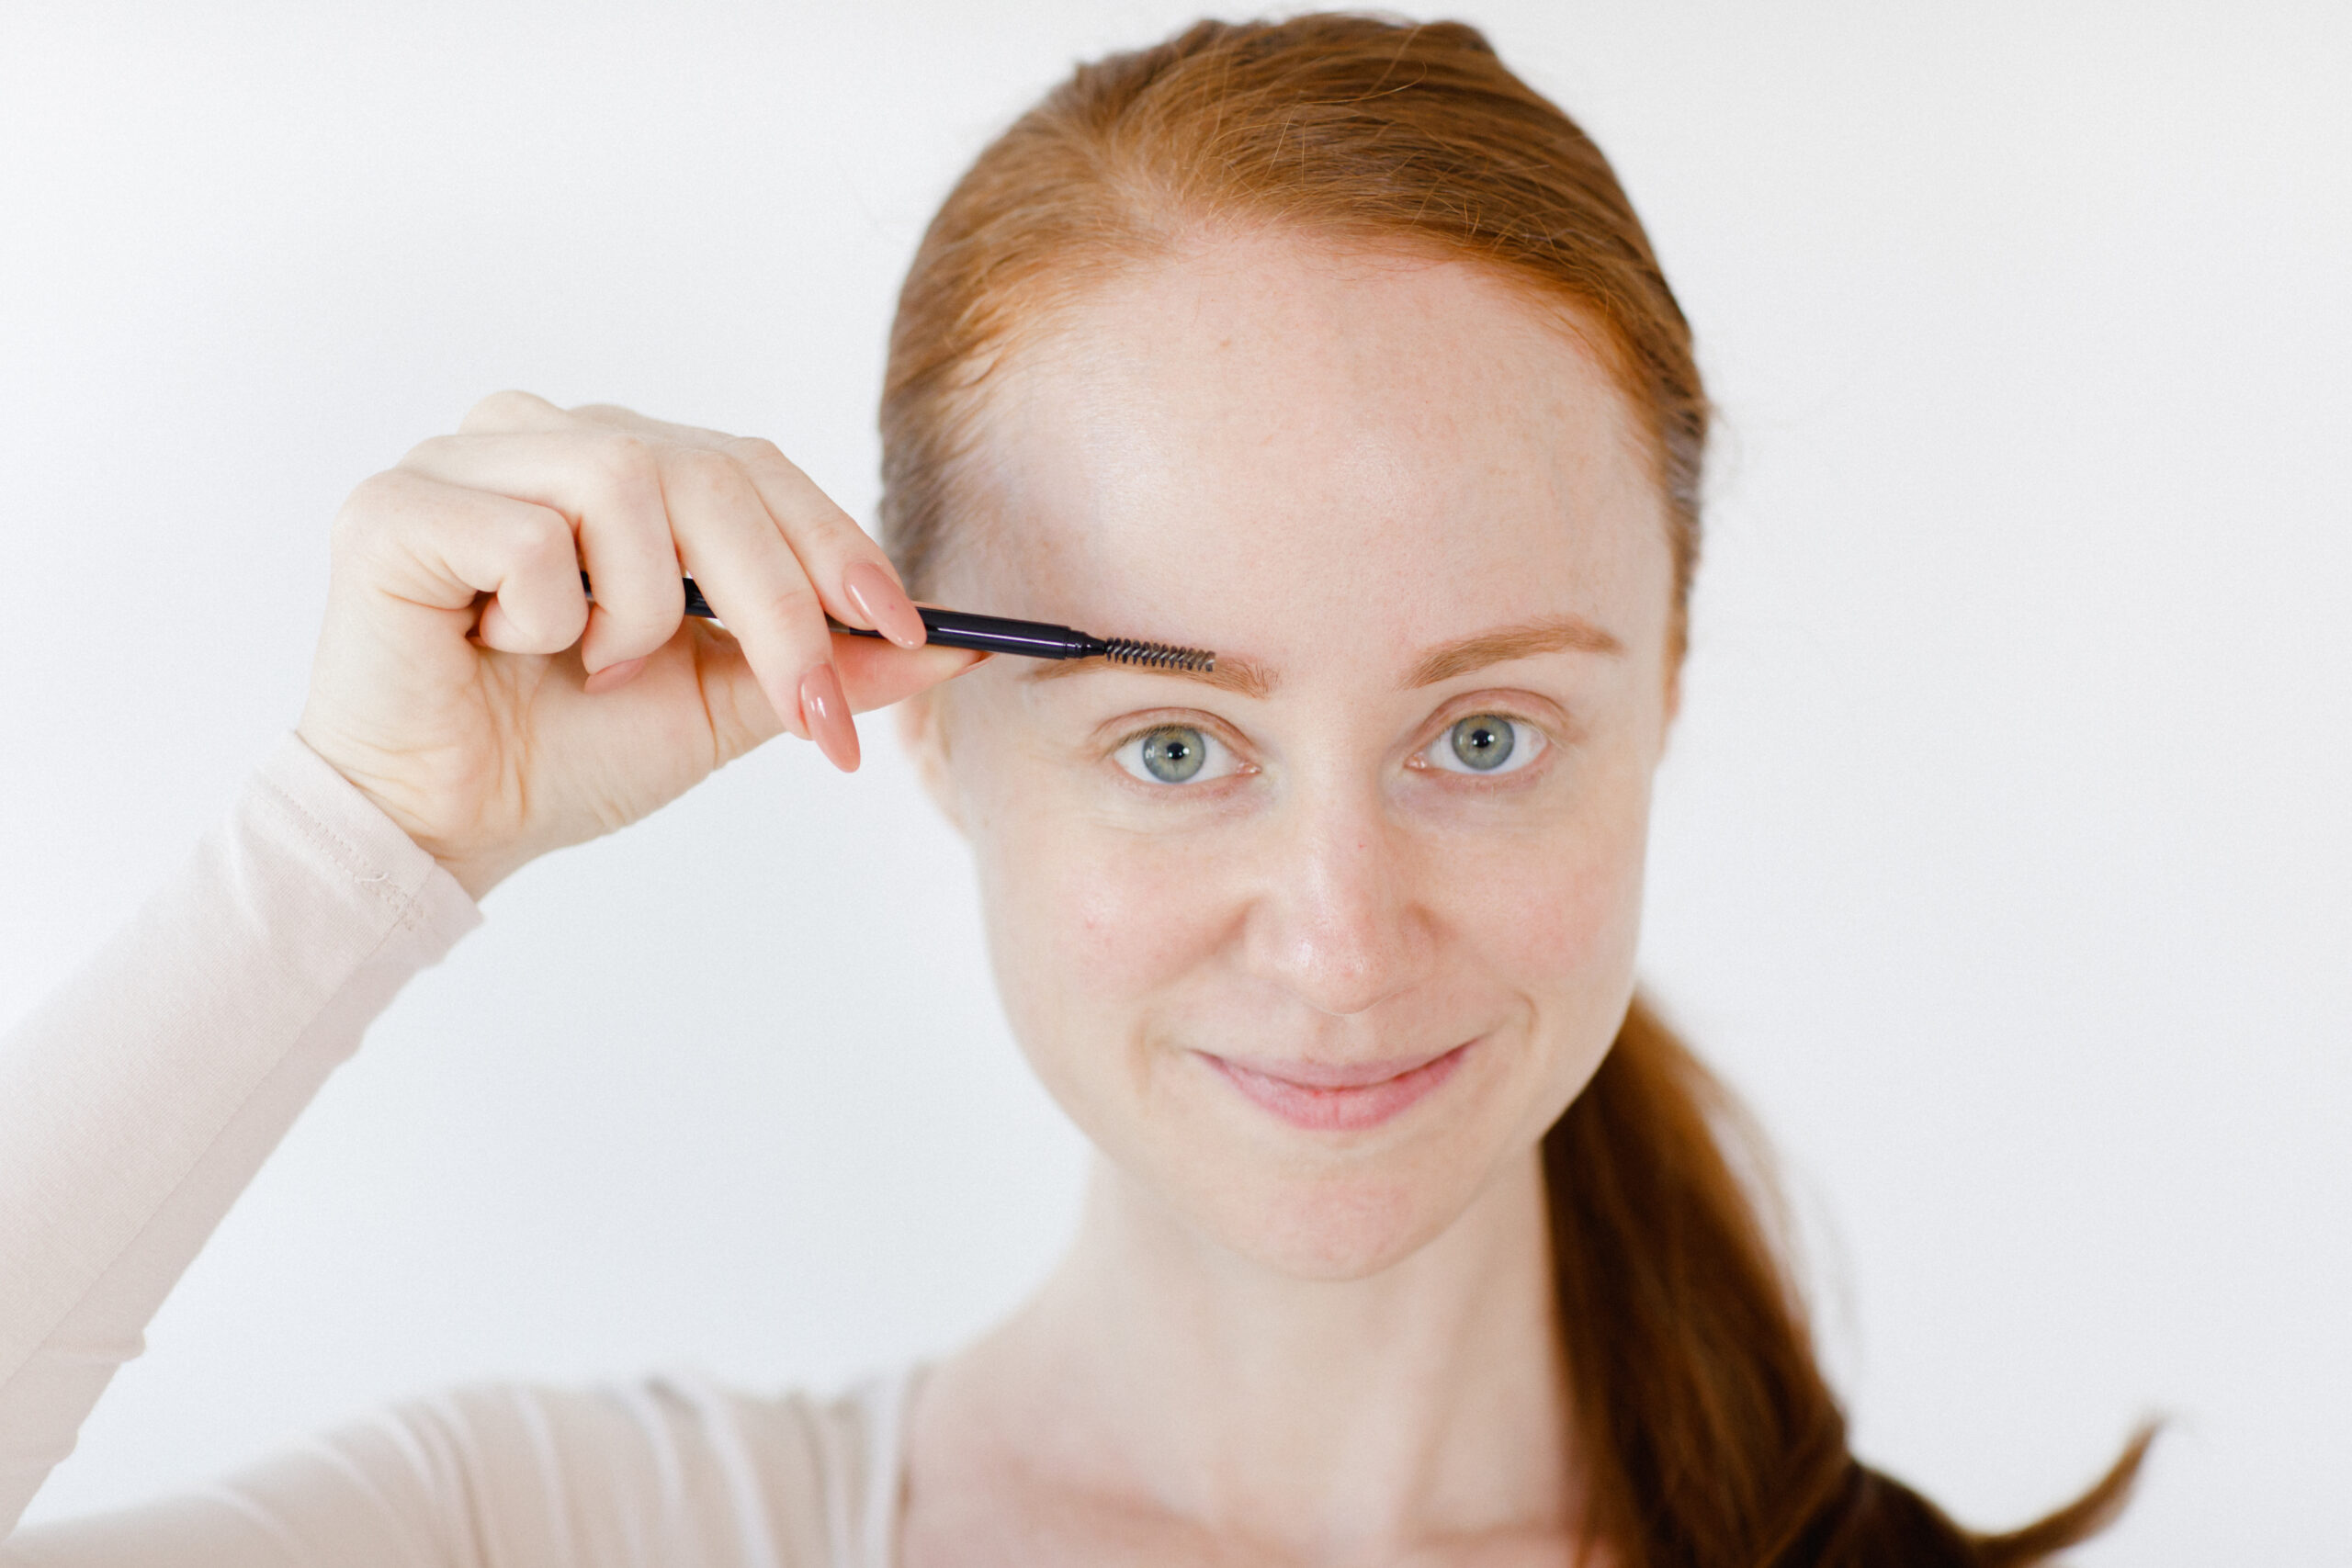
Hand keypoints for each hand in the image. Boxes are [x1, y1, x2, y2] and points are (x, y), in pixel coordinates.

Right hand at [294, 392, 975, 898]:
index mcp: (621, 462)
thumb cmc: (570, 752)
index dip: (837, 544)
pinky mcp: (393, 504)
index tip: (907, 630)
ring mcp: (462, 456)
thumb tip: (959, 648)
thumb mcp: (727, 703)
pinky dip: (545, 618)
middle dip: (780, 601)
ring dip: (639, 611)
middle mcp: (544, 435)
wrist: (446, 825)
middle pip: (708, 470)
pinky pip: (526, 535)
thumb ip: (828, 662)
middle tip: (807, 709)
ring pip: (623, 485)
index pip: (755, 466)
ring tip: (597, 669)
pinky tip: (508, 652)